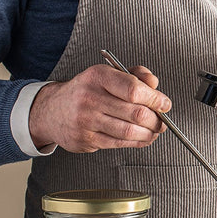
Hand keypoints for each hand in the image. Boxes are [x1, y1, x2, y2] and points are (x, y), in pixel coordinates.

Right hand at [29, 64, 171, 152]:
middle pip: (135, 113)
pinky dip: (138, 142)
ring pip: (130, 131)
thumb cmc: (86, 91)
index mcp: (98, 76)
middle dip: (156, 119)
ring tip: (155, 130)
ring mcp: (86, 120)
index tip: (164, 104)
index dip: (155, 99)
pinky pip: (120, 143)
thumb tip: (154, 84)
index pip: (134, 89)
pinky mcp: (86, 139)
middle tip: (162, 120)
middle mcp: (90, 97)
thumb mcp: (108, 74)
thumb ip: (135, 75)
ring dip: (149, 133)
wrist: (52, 110)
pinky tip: (143, 137)